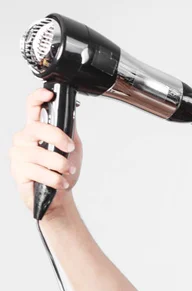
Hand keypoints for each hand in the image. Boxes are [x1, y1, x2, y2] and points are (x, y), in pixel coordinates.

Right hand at [8, 88, 83, 219]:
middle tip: (70, 149)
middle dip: (58, 138)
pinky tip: (60, 182)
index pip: (32, 108)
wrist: (60, 195)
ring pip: (39, 154)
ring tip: (67, 171)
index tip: (49, 94)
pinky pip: (38, 172)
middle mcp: (24, 140)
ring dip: (60, 164)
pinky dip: (55, 178)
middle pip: (36, 128)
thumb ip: (69, 131)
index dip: (38, 98)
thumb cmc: (63, 170)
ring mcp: (19, 155)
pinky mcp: (18, 172)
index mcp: (36, 130)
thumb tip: (72, 114)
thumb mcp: (72, 147)